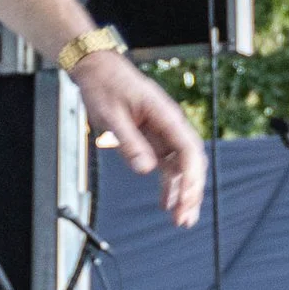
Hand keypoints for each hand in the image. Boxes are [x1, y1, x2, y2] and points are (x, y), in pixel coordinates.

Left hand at [72, 47, 204, 227]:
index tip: (185, 200)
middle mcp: (170, 125)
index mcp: (166, 115)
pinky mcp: (154, 139)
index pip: (189, 150)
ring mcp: (164, 132)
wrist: (97, 69)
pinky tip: (166, 203)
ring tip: (180, 220)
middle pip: (191, 162)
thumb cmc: (105, 86)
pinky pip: (167, 165)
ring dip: (182, 193)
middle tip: (184, 219)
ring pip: (181, 167)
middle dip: (191, 192)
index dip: (191, 178)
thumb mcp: (112, 116)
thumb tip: (146, 170)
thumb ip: (130, 143)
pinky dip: (168, 185)